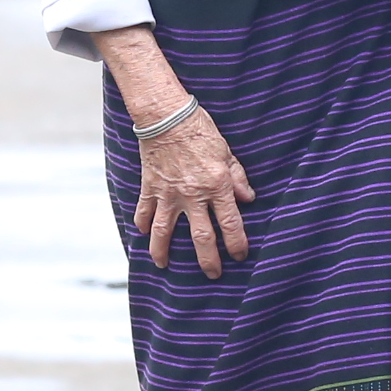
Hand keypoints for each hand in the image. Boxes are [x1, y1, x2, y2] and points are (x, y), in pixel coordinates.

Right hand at [132, 103, 255, 278]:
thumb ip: (237, 177)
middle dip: (208, 260)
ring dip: (163, 251)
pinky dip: (142, 223)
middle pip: (201, 236)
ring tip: (163, 264)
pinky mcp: (150, 187)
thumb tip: (248, 198)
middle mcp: (193, 194)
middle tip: (213, 274)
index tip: (239, 256)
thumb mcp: (226, 151)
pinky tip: (142, 234)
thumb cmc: (199, 129)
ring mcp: (168, 193)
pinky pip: (144, 211)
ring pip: (164, 231)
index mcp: (216, 185)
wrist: (166, 115)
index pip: (230, 223)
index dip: (236, 243)